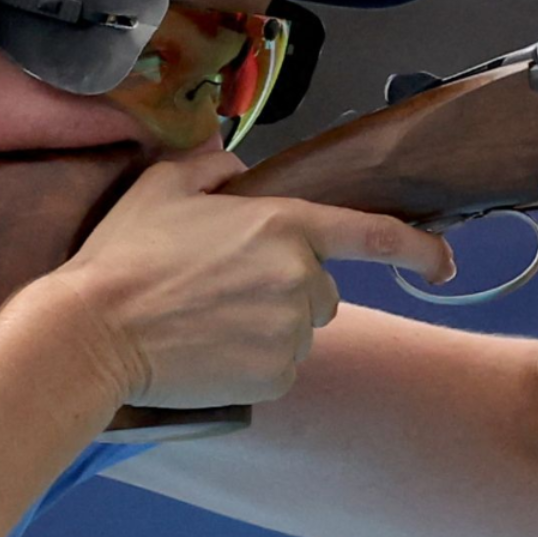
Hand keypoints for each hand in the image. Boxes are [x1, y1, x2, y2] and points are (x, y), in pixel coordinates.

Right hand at [49, 149, 454, 406]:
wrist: (93, 334)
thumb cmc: (124, 258)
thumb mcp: (162, 188)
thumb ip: (211, 166)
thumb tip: (234, 159)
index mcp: (286, 227)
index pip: (375, 236)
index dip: (420, 251)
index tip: (444, 264)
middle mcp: (302, 281)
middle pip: (323, 291)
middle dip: (287, 290)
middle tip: (222, 290)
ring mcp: (291, 334)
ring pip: (300, 331)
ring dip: (267, 327)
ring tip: (206, 321)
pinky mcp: (275, 376)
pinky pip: (279, 368)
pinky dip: (253, 364)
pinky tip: (208, 351)